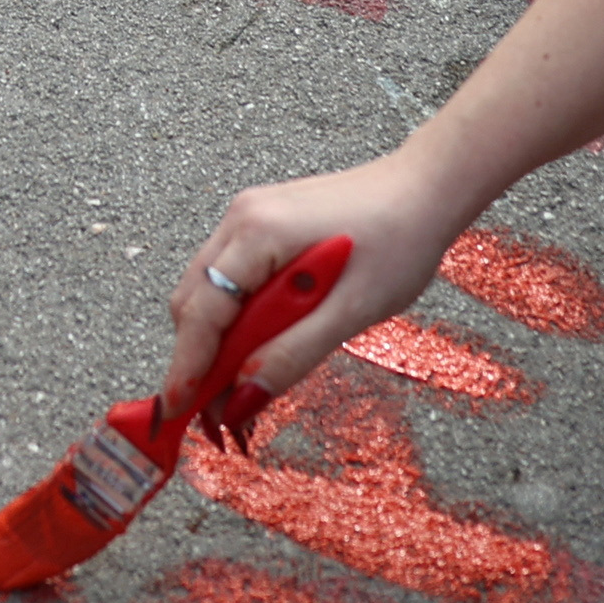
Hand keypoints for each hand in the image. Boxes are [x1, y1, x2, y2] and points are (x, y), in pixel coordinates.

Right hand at [168, 149, 469, 417]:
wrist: (428, 190)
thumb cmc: (401, 239)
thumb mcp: (352, 310)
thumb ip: (294, 354)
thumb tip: (244, 399)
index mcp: (257, 232)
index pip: (201, 311)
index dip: (186, 367)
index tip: (175, 412)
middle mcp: (241, 217)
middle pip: (194, 302)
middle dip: (200, 359)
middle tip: (221, 411)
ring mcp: (249, 216)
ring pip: (209, 291)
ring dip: (221, 341)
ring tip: (245, 385)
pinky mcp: (264, 223)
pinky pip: (233, 277)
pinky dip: (239, 317)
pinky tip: (264, 343)